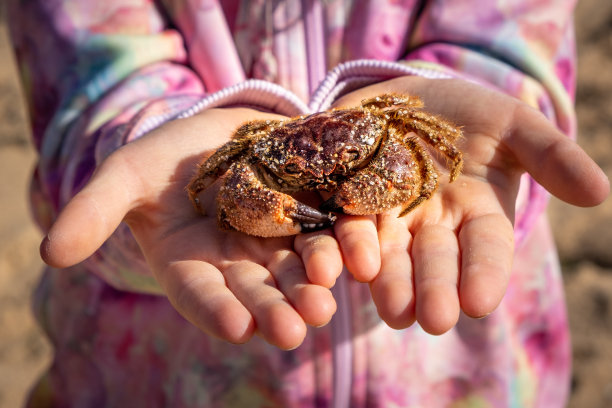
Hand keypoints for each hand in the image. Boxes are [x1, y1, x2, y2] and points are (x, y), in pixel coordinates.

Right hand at [39, 108, 343, 349]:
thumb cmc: (163, 159)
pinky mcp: (313, 217)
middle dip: (275, 311)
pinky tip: (358, 256)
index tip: (234, 327)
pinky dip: (344, 244)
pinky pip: (331, 232)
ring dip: (314, 286)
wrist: (216, 134)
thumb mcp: (126, 177)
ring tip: (325, 302)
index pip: (203, 296)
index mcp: (194, 266)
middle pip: (259, 294)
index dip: (216, 310)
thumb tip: (50, 253)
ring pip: (300, 270)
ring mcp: (280, 243)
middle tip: (292, 329)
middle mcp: (240, 265)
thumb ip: (94, 212)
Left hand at [330, 77, 608, 333]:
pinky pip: (345, 226)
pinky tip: (351, 262)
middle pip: (434, 261)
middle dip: (434, 289)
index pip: (485, 249)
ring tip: (393, 309)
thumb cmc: (468, 114)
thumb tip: (599, 194)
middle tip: (434, 320)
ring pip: (389, 254)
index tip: (479, 302)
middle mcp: (431, 224)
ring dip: (390, 282)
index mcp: (477, 212)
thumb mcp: (513, 124)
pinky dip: (348, 244)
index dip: (484, 274)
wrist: (406, 97)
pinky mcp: (348, 203)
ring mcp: (388, 216)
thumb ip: (550, 155)